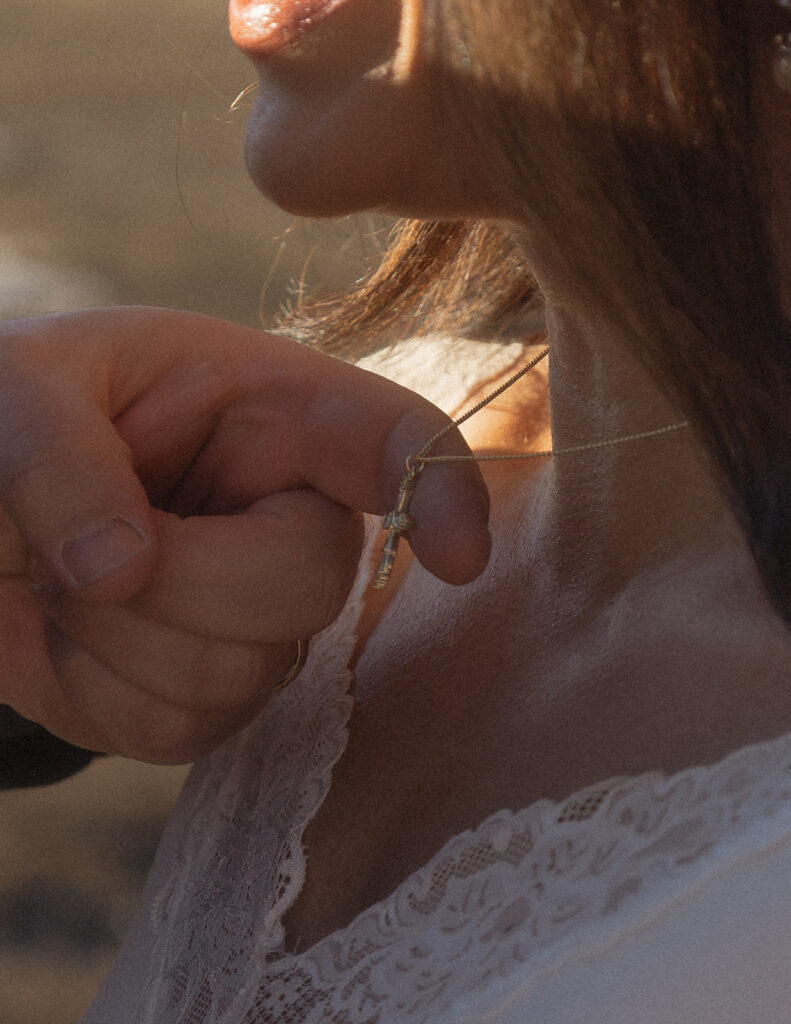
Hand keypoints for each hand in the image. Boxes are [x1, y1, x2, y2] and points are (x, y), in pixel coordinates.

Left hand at [0, 307, 489, 761]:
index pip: (396, 442)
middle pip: (316, 584)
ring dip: (117, 636)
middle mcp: (285, 514)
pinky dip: (96, 695)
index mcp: (272, 411)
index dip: (445, 494)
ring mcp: (256, 616)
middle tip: (84, 551)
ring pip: (248, 673)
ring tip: (61, 580)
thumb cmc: (12, 417)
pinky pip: (186, 732)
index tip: (458, 562)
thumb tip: (121, 570)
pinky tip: (71, 637)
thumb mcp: (16, 392)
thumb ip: (62, 460)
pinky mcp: (210, 696)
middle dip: (184, 580)